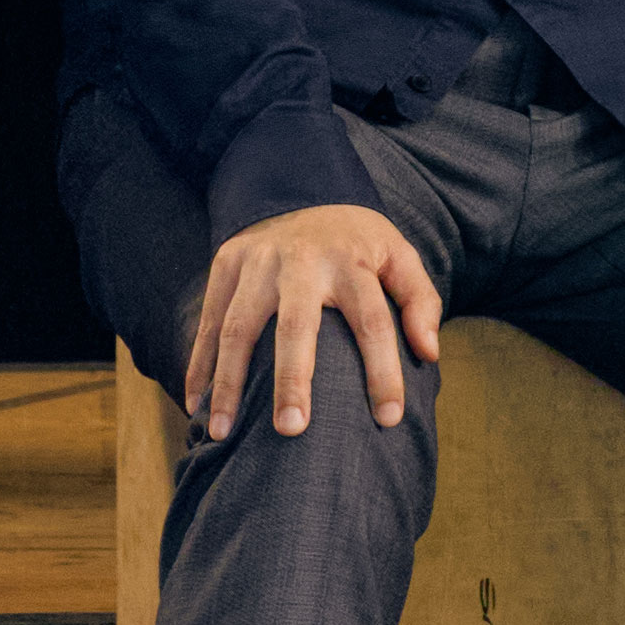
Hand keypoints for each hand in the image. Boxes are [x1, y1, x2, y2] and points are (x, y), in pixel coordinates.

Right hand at [179, 196, 439, 437]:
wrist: (300, 190)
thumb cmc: (356, 243)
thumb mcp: (398, 255)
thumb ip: (420, 300)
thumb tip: (428, 354)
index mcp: (352, 262)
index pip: (373, 321)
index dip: (382, 371)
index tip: (389, 419)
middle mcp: (302, 261)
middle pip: (296, 325)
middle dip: (293, 379)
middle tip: (292, 430)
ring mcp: (258, 262)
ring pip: (239, 327)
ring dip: (228, 382)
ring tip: (221, 433)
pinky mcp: (226, 263)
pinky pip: (208, 321)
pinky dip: (199, 364)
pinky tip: (195, 405)